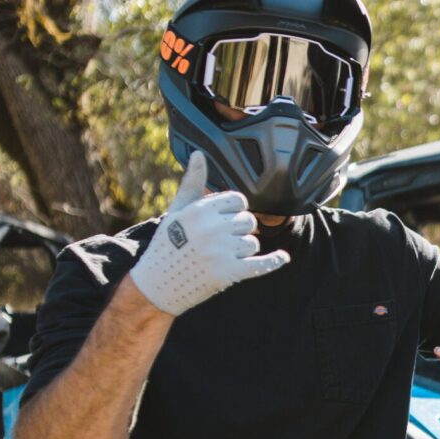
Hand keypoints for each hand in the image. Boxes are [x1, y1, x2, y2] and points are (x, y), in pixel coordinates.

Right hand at [128, 152, 290, 314]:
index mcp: (200, 210)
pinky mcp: (229, 273)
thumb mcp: (177, 211)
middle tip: (220, 242)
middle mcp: (212, 228)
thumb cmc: (167, 244)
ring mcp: (222, 251)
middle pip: (248, 221)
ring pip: (253, 242)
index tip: (223, 220)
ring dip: (243, 250)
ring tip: (221, 256)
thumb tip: (199, 154)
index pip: (239, 201)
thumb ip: (192, 182)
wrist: (157, 284)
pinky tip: (283, 258)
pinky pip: (261, 264)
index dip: (234, 211)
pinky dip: (273, 261)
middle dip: (239, 231)